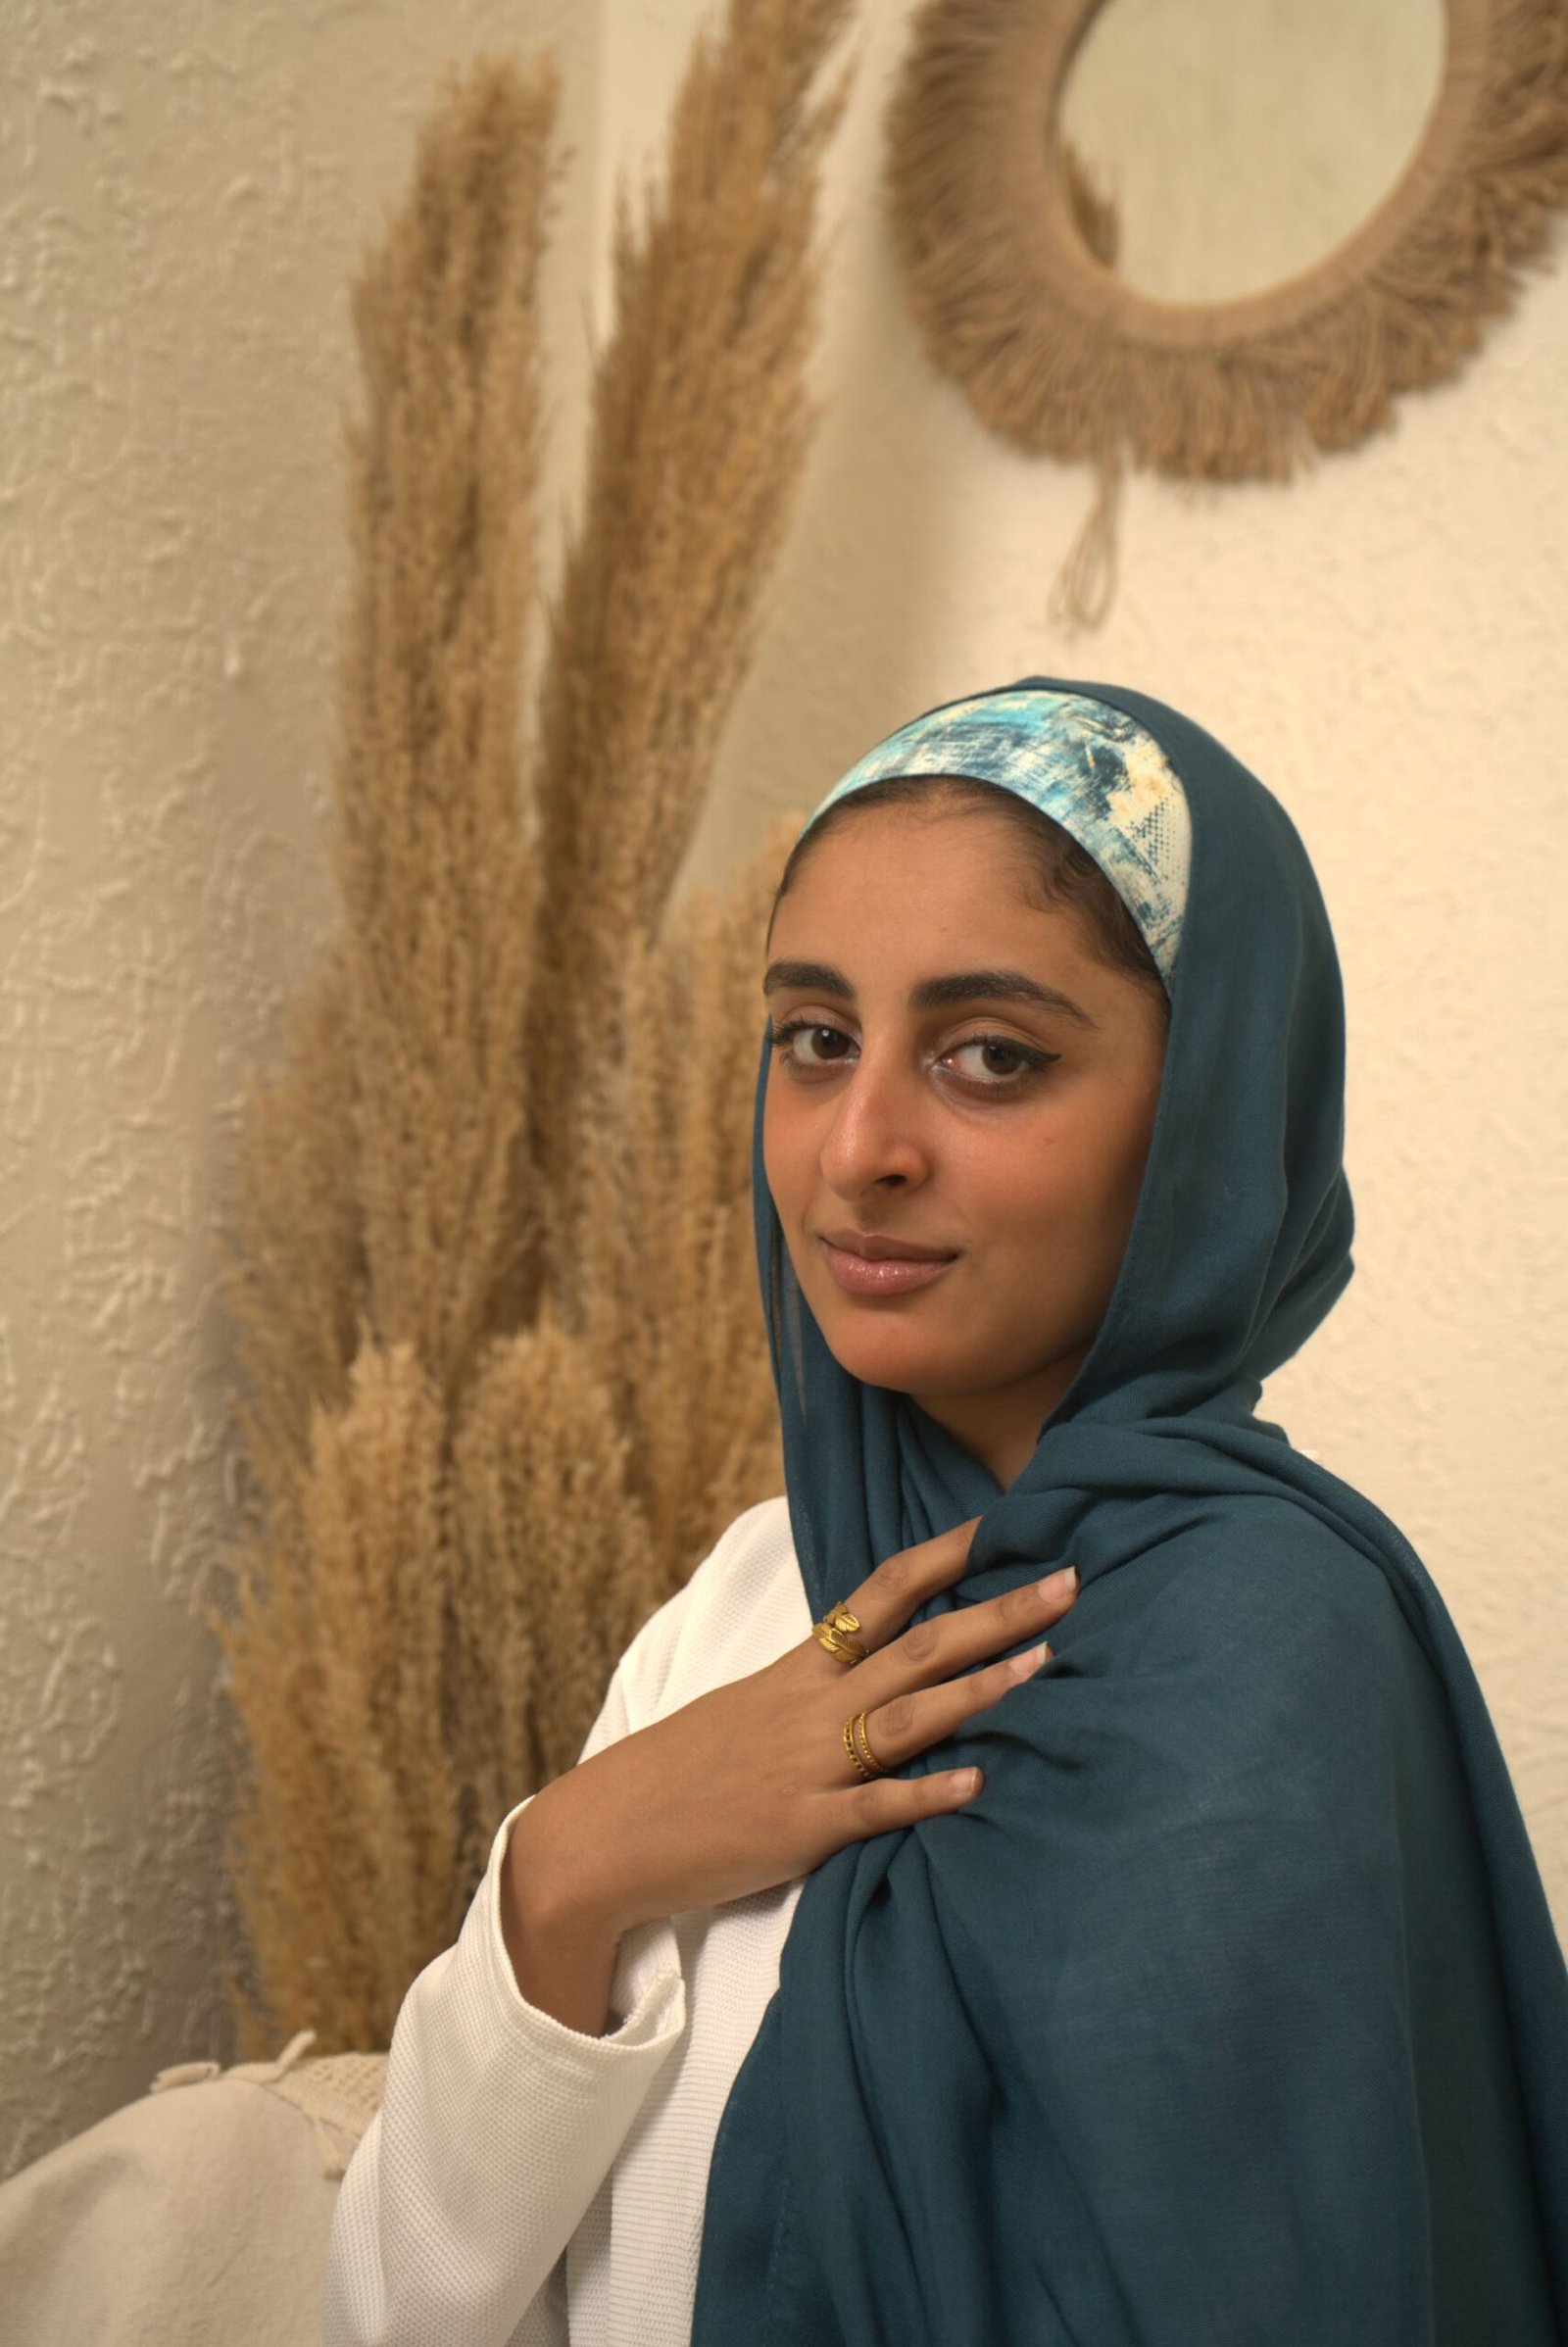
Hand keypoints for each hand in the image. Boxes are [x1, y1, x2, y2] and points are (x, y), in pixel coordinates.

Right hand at [507, 1519, 1076, 1945]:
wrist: (606, 1834)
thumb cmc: (681, 1772)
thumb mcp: (747, 1710)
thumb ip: (813, 1690)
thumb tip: (875, 1671)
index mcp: (797, 1670)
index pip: (881, 1594)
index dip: (944, 1558)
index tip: (1004, 1526)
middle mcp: (810, 1706)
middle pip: (917, 1645)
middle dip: (996, 1612)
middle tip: (1068, 1582)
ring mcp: (808, 1765)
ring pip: (906, 1716)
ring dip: (979, 1689)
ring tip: (1045, 1663)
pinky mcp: (802, 1829)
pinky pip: (874, 1807)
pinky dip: (927, 1794)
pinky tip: (979, 1783)